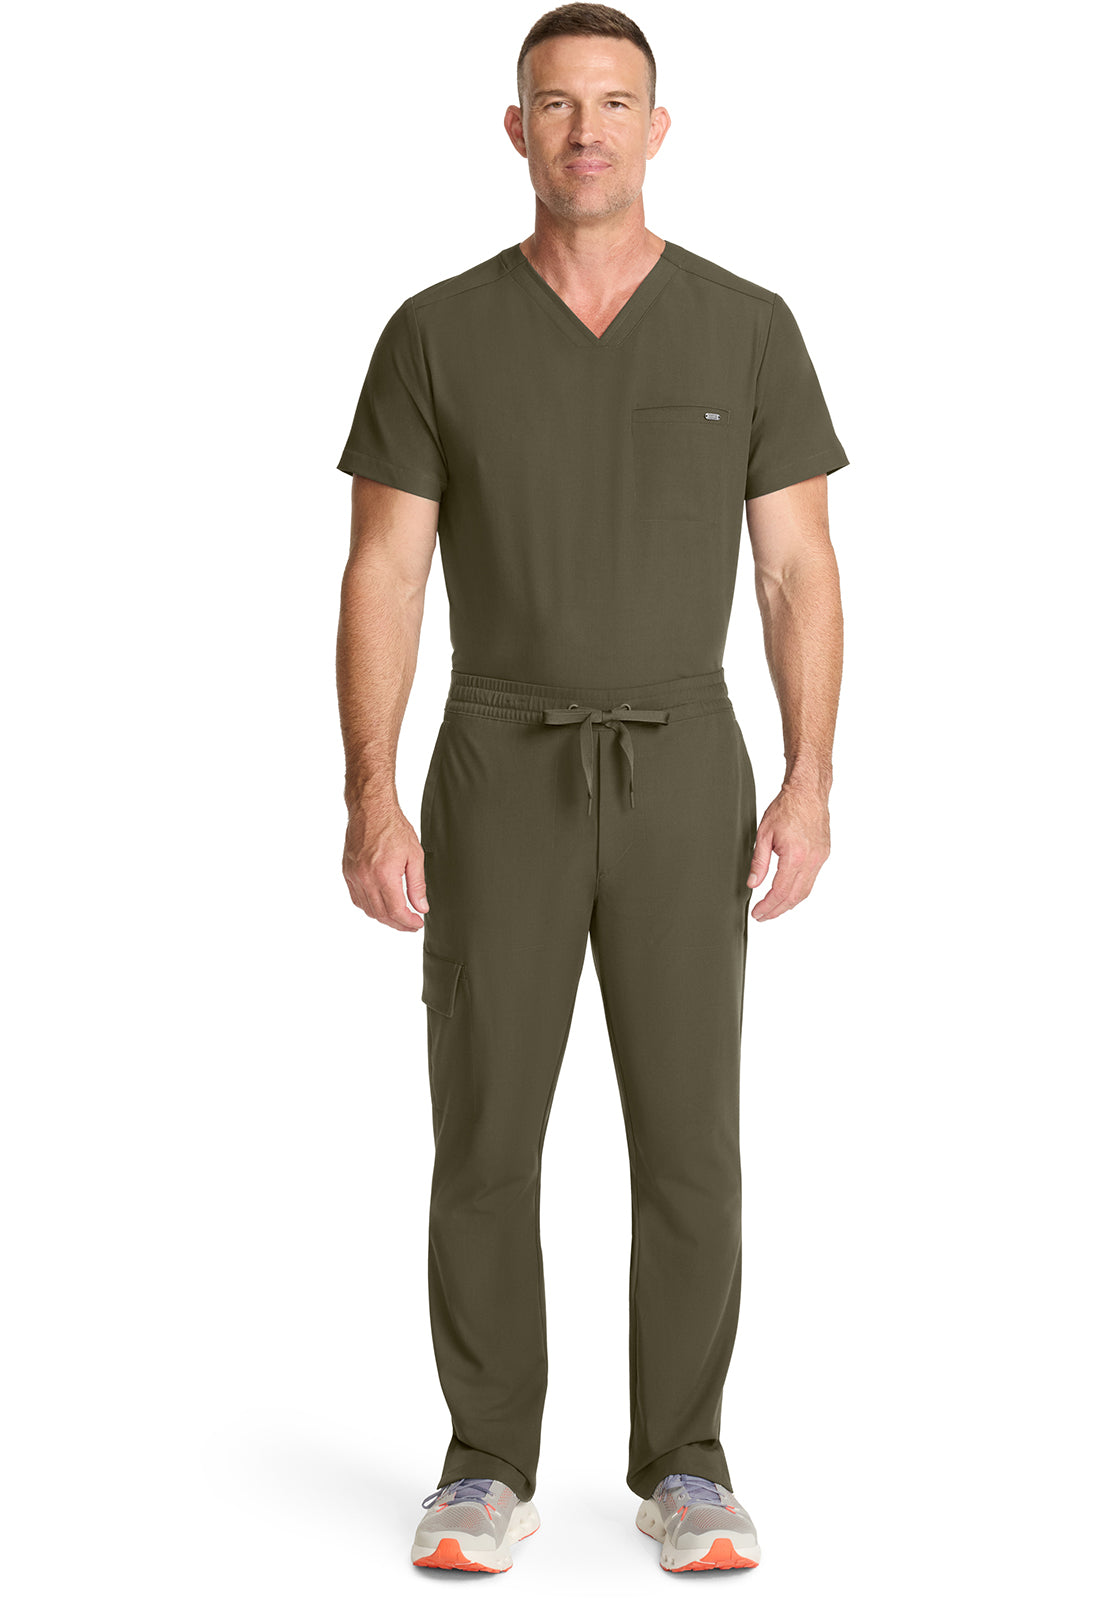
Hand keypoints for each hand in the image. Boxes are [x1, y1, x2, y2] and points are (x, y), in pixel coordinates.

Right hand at [342, 801, 429, 931]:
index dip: (408, 922)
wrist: (370, 810)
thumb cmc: (393, 827)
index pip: (396, 911)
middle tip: (411, 924)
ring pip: (368, 909)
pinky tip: (381, 905)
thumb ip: (417, 885)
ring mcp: (354, 876)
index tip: (417, 923)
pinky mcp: (347, 872)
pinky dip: (369, 907)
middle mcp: (366, 878)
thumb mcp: (414, 855)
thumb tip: (421, 907)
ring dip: (384, 918)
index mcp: (384, 874)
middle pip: (381, 914)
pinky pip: (357, 898)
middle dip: (398, 924)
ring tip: (398, 917)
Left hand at [746, 781, 830, 920]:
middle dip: (777, 910)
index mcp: (795, 856)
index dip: (768, 906)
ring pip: (805, 891)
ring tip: (773, 908)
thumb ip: (759, 862)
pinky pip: (812, 880)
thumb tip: (753, 883)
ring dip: (789, 903)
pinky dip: (798, 890)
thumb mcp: (764, 834)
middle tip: (763, 916)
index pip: (780, 892)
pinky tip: (787, 892)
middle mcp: (812, 860)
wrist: (808, 791)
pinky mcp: (823, 854)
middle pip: (794, 897)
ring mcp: (820, 858)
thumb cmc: (787, 807)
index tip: (757, 913)